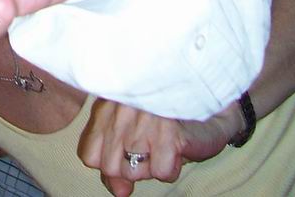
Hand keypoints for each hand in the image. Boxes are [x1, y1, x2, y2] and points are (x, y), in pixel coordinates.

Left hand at [78, 97, 235, 195]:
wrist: (205, 107)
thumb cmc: (162, 123)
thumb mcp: (131, 139)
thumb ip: (116, 165)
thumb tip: (118, 191)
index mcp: (106, 106)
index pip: (89, 155)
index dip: (107, 163)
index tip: (124, 153)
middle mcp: (120, 110)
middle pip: (110, 167)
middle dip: (131, 168)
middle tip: (148, 149)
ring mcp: (143, 120)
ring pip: (134, 172)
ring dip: (151, 167)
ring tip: (161, 144)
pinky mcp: (168, 132)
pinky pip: (161, 173)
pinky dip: (171, 167)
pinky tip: (174, 147)